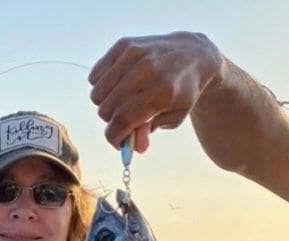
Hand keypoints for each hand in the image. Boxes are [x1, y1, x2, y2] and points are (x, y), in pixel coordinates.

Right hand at [89, 32, 222, 152]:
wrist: (193, 55)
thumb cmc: (181, 92)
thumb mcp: (174, 117)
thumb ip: (150, 132)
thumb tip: (134, 148)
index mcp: (162, 92)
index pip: (123, 120)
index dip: (113, 137)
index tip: (116, 141)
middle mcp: (147, 70)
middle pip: (106, 109)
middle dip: (111, 122)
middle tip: (124, 119)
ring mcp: (134, 55)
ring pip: (97, 94)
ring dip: (104, 105)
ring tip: (120, 102)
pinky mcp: (123, 45)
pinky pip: (95, 77)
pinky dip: (101, 86)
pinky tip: (115, 86)